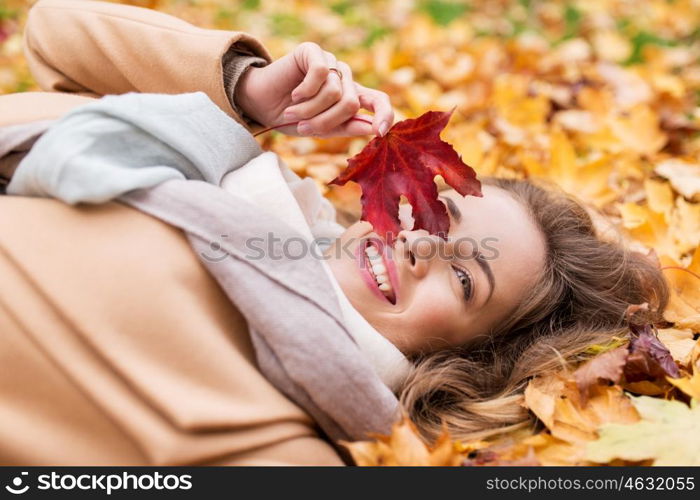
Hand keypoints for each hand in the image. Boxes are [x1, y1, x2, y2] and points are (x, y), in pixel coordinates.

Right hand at [234, 42, 393, 137]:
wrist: (261, 104)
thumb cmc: (291, 118)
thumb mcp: (321, 130)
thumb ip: (346, 127)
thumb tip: (373, 128)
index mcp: (351, 97)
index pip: (379, 101)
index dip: (385, 114)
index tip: (380, 132)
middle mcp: (344, 78)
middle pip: (351, 103)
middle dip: (325, 121)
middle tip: (304, 128)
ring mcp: (330, 63)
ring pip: (335, 92)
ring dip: (310, 109)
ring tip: (293, 113)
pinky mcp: (314, 52)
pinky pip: (320, 74)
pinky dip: (305, 90)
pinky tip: (294, 94)